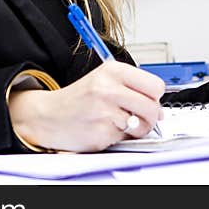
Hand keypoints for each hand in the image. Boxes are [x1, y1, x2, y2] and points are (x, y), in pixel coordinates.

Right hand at [8, 61, 164, 151]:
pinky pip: (125, 138)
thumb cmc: (79, 98)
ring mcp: (104, 111)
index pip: (155, 85)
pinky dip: (118, 137)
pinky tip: (105, 129)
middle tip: (139, 117)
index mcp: (113, 70)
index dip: (155, 96)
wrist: (48, 115)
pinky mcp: (101, 133)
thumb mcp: (105, 79)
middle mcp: (109, 88)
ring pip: (142, 125)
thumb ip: (133, 88)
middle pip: (152, 107)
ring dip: (136, 129)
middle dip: (150, 116)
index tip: (149, 100)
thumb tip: (160, 109)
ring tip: (120, 122)